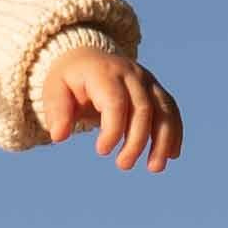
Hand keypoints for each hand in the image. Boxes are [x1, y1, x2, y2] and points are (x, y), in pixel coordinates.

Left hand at [36, 45, 181, 172]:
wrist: (87, 59)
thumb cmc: (69, 80)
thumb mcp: (54, 90)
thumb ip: (57, 111)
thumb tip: (59, 136)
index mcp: (104, 72)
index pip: (115, 102)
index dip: (113, 129)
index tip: (102, 151)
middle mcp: (131, 73)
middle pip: (143, 109)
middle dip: (136, 141)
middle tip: (123, 165)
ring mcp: (147, 80)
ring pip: (164, 110)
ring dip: (163, 141)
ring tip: (154, 168)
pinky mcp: (156, 90)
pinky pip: (171, 111)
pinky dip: (174, 133)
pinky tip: (171, 155)